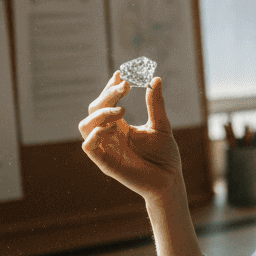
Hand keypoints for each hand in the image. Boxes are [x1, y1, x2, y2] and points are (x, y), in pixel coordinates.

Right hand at [80, 71, 183, 199]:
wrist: (169, 180)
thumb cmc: (164, 156)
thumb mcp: (161, 125)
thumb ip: (155, 104)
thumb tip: (156, 79)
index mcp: (120, 126)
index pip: (105, 102)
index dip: (110, 87)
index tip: (121, 75)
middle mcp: (109, 135)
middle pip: (94, 109)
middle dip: (107, 95)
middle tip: (125, 87)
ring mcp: (106, 148)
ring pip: (85, 125)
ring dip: (100, 113)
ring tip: (122, 110)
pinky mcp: (106, 163)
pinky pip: (88, 146)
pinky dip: (94, 134)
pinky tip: (112, 127)